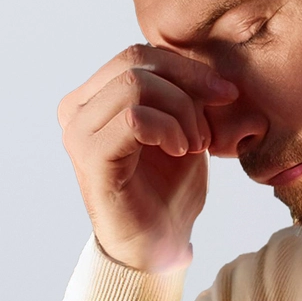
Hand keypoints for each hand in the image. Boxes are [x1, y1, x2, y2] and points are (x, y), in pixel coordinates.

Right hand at [58, 44, 238, 272]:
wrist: (160, 245)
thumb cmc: (168, 188)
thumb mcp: (181, 125)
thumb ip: (180, 89)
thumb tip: (204, 58)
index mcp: (92, 97)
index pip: (138, 54)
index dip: (187, 67)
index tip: (226, 93)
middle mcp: (75, 110)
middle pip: (135, 61)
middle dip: (186, 86)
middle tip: (207, 126)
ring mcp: (77, 134)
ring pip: (135, 85)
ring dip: (180, 112)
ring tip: (193, 144)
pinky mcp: (90, 159)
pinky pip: (134, 119)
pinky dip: (168, 129)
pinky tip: (180, 152)